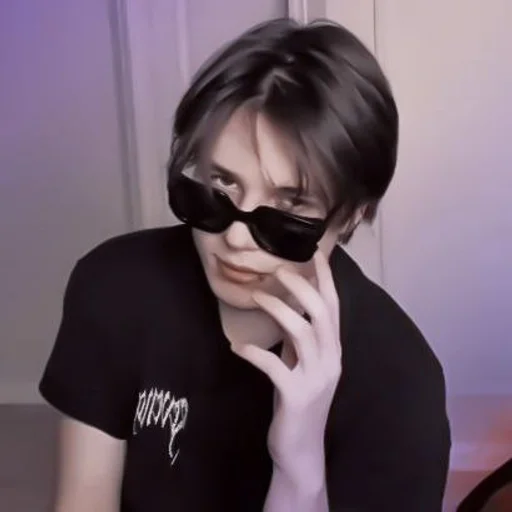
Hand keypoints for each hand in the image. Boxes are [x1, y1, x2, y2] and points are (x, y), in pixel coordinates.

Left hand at [231, 251, 341, 475]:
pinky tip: (238, 347)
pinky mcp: (296, 396)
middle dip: (301, 287)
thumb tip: (287, 311)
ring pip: (302, 332)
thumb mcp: (302, 365)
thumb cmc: (300, 402)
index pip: (333, 307)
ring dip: (278, 310)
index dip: (326, 280)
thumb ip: (299, 341)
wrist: (301, 449)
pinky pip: (274, 366)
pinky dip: (254, 353)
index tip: (316, 255)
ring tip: (257, 297)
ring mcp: (316, 378)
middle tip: (279, 270)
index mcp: (333, 350)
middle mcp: (331, 360)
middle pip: (321, 313)